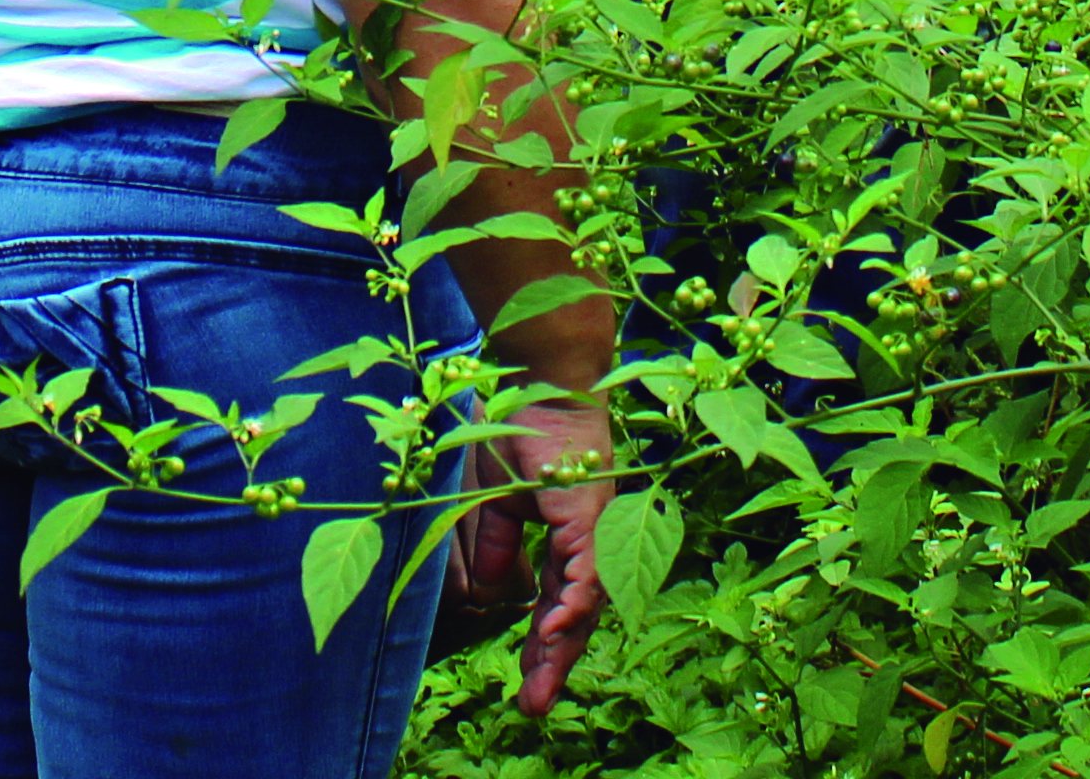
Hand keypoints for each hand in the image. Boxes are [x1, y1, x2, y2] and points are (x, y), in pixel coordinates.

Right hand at [466, 385, 611, 716]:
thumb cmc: (525, 433)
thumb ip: (500, 545)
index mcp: (570, 539)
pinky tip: (555, 631)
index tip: (526, 684)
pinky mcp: (590, 515)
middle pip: (576, 615)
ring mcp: (595, 529)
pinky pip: (584, 571)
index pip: (558, 603)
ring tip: (540, 686)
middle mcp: (591, 541)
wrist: (545, 383)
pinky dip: (571, 603)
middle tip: (534, 706)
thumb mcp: (498, 501)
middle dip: (554, 663)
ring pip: (585, 603)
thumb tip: (495, 589)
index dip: (543, 644)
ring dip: (562, 647)